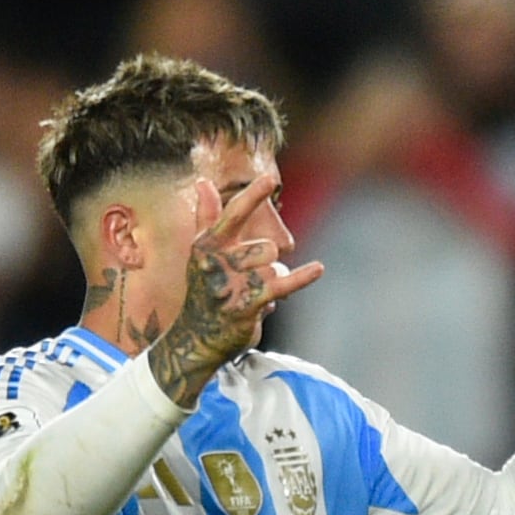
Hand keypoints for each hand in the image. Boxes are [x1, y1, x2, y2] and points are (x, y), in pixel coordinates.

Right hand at [149, 174, 323, 406]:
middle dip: (267, 261)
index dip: (252, 196)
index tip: (269, 177)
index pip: (232, 215)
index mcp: (206, 245)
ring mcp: (231, 284)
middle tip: (250, 278)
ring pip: (272, 266)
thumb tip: (203, 181)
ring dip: (271, 279)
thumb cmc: (204, 288)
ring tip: (253, 291)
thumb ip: (207, 217)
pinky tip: (318, 268)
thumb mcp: (202, 252)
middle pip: (264, 247)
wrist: (196, 336)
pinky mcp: (246, 304)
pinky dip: (302, 277)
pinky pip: (282, 284)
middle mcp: (215, 262)